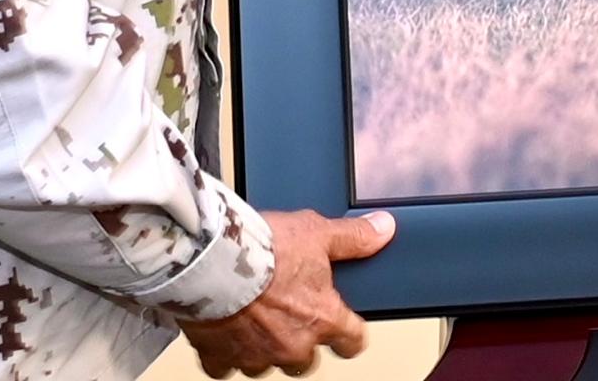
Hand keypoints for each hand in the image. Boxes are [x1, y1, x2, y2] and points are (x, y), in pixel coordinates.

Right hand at [182, 207, 394, 376]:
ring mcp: (255, 355)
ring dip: (266, 347)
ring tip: (260, 316)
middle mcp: (292, 345)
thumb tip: (383, 230)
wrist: (214, 259)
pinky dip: (228, 351)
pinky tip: (228, 328)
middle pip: (307, 360)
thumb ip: (354, 237)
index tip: (349, 330)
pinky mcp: (220, 358)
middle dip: (303, 341)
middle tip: (294, 314)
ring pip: (268, 364)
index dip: (351, 334)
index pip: (352, 341)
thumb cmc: (266, 247)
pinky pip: (227, 366)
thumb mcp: (319, 232)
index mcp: (321, 319)